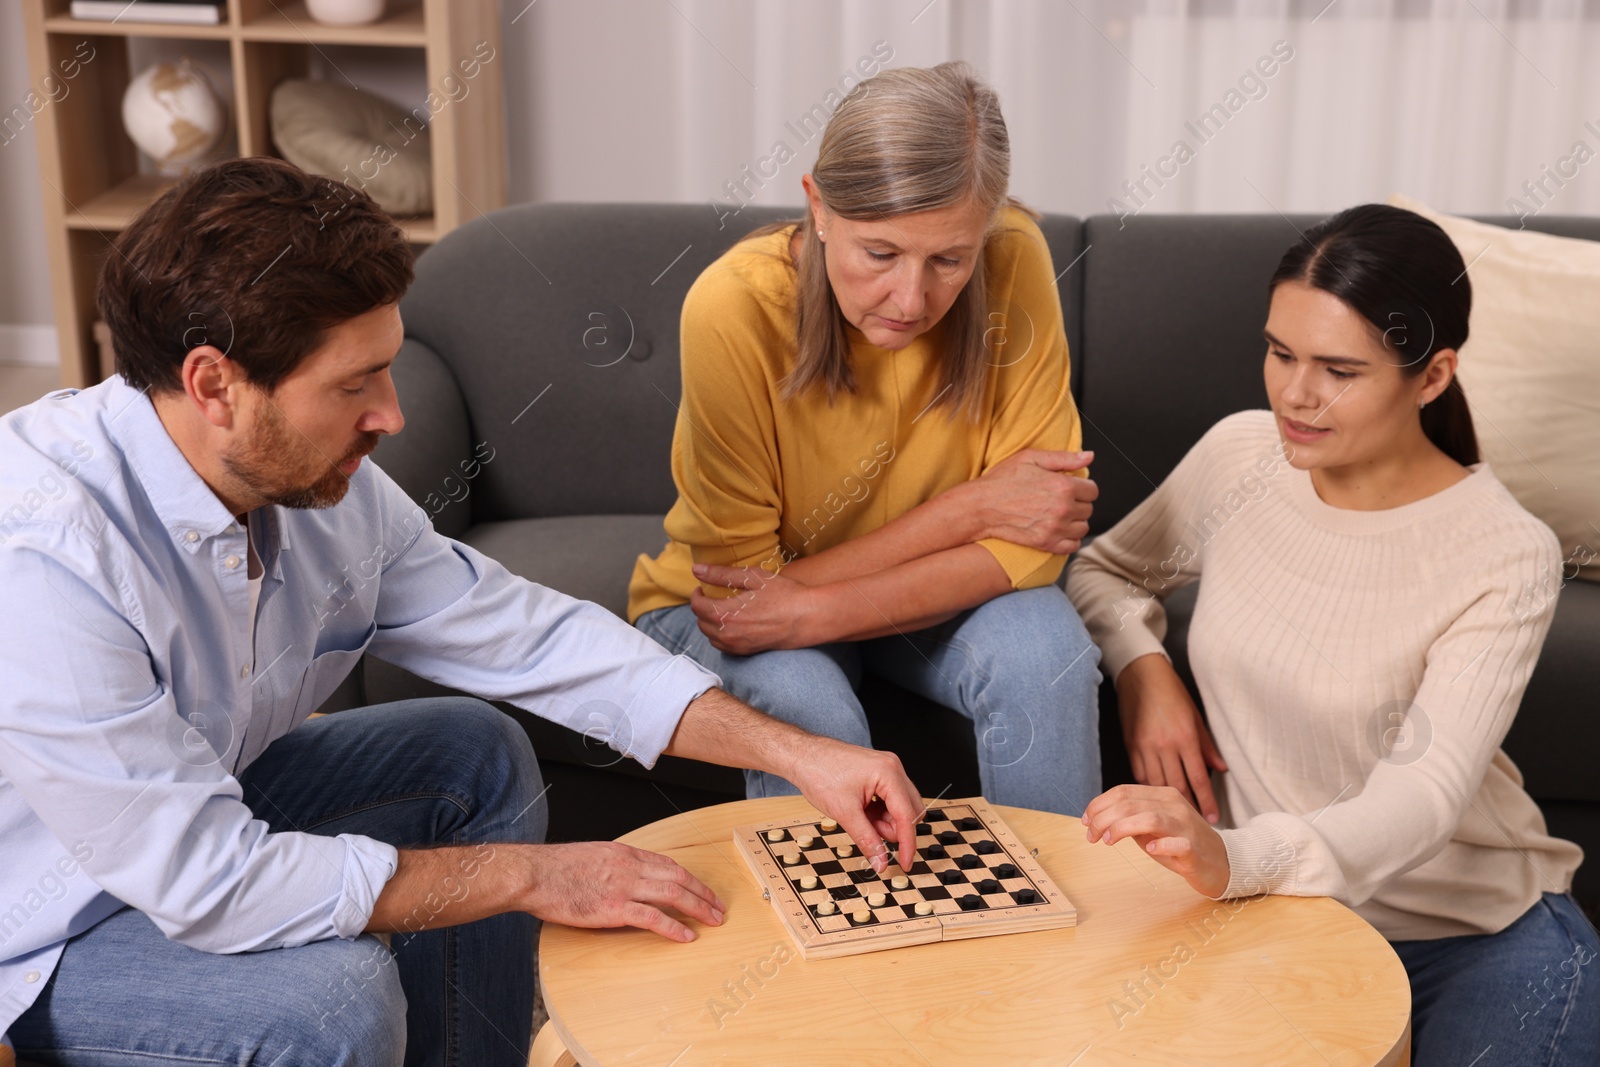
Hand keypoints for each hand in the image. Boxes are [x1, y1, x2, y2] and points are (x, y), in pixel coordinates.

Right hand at [521, 841, 724, 942]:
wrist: (534, 874)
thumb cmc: (556, 868)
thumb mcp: (592, 856)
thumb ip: (613, 865)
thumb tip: (626, 876)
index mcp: (624, 853)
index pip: (668, 864)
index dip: (690, 878)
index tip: (702, 889)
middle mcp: (630, 866)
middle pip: (677, 877)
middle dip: (702, 893)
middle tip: (717, 907)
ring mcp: (623, 886)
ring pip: (672, 894)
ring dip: (697, 908)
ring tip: (712, 920)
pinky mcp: (613, 908)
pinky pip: (652, 917)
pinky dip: (673, 927)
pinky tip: (686, 935)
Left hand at [690, 563, 816, 654]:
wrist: (808, 618)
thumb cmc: (784, 594)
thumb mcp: (753, 578)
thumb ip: (721, 574)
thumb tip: (696, 569)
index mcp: (724, 614)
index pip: (697, 606)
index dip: (697, 594)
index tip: (703, 587)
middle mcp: (727, 634)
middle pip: (701, 622)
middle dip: (702, 608)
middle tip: (712, 596)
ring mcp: (737, 646)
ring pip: (711, 637)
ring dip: (710, 623)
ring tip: (721, 609)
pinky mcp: (747, 652)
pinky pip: (723, 646)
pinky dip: (721, 635)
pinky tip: (733, 624)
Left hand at [783, 736, 922, 875]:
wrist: (802, 756)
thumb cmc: (819, 773)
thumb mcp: (844, 813)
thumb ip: (867, 840)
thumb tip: (881, 862)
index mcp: (889, 773)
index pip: (908, 815)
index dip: (908, 843)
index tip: (905, 863)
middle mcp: (893, 768)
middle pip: (909, 810)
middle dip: (892, 829)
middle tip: (871, 834)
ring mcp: (887, 769)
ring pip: (900, 807)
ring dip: (884, 822)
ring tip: (859, 820)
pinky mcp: (879, 774)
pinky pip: (889, 800)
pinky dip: (878, 813)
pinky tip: (861, 813)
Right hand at [964, 449, 1096, 553]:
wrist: (981, 506)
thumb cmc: (1002, 480)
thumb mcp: (1031, 458)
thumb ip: (1064, 458)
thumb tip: (1089, 457)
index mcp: (1063, 485)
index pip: (1093, 491)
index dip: (1083, 487)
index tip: (1071, 488)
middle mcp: (1063, 508)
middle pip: (1089, 509)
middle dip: (1078, 503)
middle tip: (1060, 500)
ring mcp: (1055, 528)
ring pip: (1083, 527)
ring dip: (1075, 521)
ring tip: (1058, 514)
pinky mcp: (1046, 543)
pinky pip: (1072, 545)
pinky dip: (1069, 539)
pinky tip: (1057, 529)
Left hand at [1082, 784, 1230, 896]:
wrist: (1221, 862)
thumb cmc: (1181, 844)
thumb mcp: (1152, 827)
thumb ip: (1130, 818)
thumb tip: (1098, 819)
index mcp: (1162, 795)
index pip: (1123, 791)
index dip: (1099, 805)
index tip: (1086, 821)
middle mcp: (1174, 805)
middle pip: (1130, 803)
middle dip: (1103, 818)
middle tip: (1091, 835)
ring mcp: (1185, 826)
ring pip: (1149, 818)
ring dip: (1122, 828)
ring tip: (1108, 840)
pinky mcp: (1194, 849)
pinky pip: (1176, 843)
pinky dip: (1160, 845)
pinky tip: (1149, 850)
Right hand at [1116, 653, 1227, 822]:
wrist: (1141, 676)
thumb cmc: (1172, 692)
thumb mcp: (1196, 716)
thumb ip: (1207, 745)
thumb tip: (1221, 768)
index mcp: (1185, 738)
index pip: (1198, 778)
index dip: (1207, 802)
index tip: (1214, 817)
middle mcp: (1165, 746)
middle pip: (1178, 786)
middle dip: (1190, 807)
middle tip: (1197, 823)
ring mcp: (1145, 747)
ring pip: (1157, 785)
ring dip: (1168, 801)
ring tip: (1177, 815)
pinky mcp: (1131, 746)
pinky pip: (1140, 774)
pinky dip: (1149, 788)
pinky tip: (1155, 797)